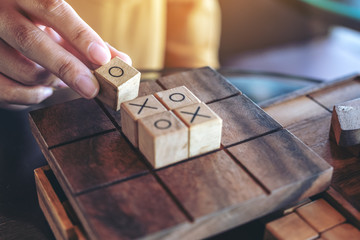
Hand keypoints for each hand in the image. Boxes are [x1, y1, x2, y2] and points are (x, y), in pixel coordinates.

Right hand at [0, 0, 130, 109]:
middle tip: (92, 89)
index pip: (53, 9)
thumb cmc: (35, 26)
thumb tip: (122, 62)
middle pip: (31, 41)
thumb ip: (88, 43)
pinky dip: (30, 98)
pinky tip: (40, 91)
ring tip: (56, 80)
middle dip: (67, 68)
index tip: (102, 59)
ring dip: (49, 84)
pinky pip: (6, 92)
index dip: (80, 35)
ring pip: (22, 71)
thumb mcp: (59, 28)